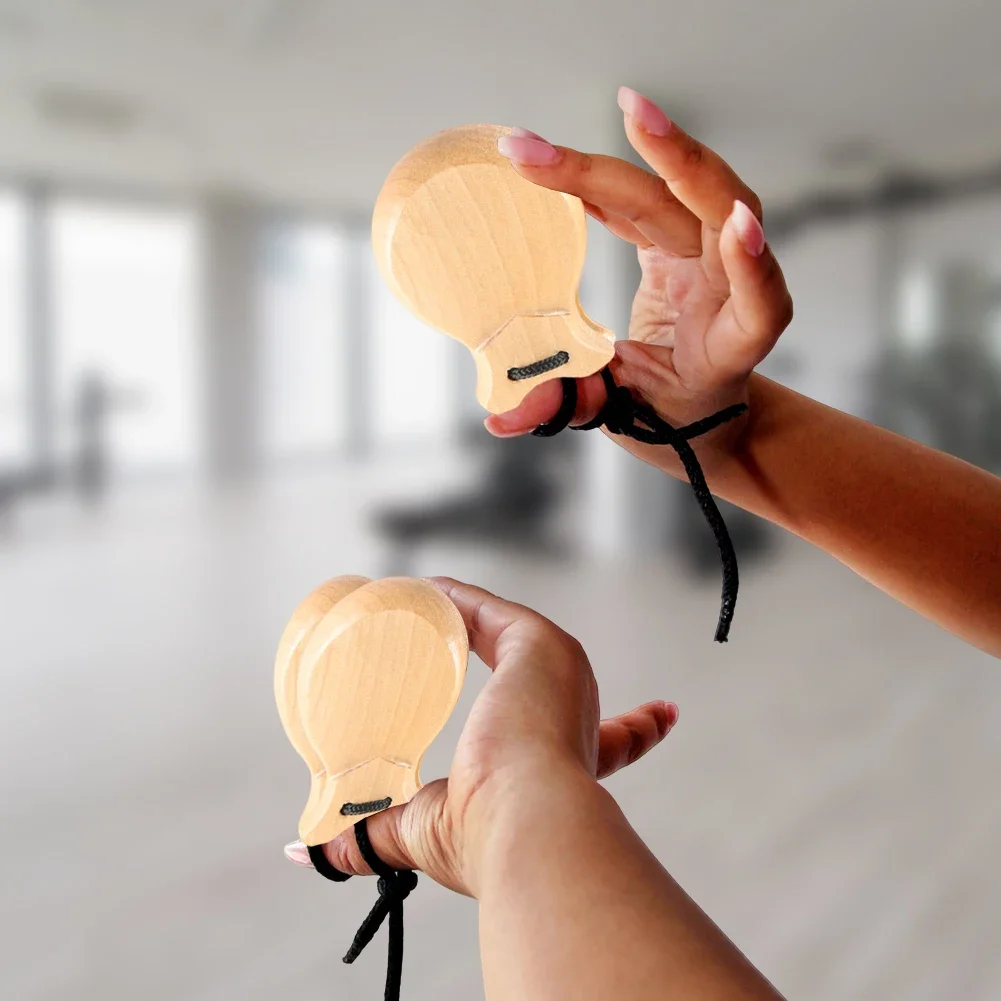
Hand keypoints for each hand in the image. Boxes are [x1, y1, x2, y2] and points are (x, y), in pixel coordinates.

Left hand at [284, 577, 676, 895]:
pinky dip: (457, 600)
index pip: (609, 744)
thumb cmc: (488, 839)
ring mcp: (563, 677)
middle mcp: (574, 716)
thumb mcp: (422, 832)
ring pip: (511, 634)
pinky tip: (423, 590)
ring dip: (468, 619)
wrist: (528, 826)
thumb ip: (370, 836)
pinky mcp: (543, 646)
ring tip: (424, 608)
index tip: (654, 717)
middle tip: (485, 643)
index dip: (627, 732)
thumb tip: (306, 853)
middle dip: (529, 659)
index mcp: (568, 764)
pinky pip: (492, 610)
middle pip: (552, 675)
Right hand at [487, 87, 793, 469]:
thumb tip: (502, 420)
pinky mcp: (678, 243)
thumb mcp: (627, 418)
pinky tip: (570, 155)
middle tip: (632, 114)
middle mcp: (729, 289)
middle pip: (711, 213)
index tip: (741, 225)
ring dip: (647, 147)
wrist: (695, 406)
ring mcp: (707, 259)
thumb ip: (571, 408)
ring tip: (621, 105)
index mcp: (732, 341)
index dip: (752, 263)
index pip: (757, 298)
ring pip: (684, 192)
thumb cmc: (669, 413)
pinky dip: (608, 178)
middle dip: (667, 163)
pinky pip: (646, 200)